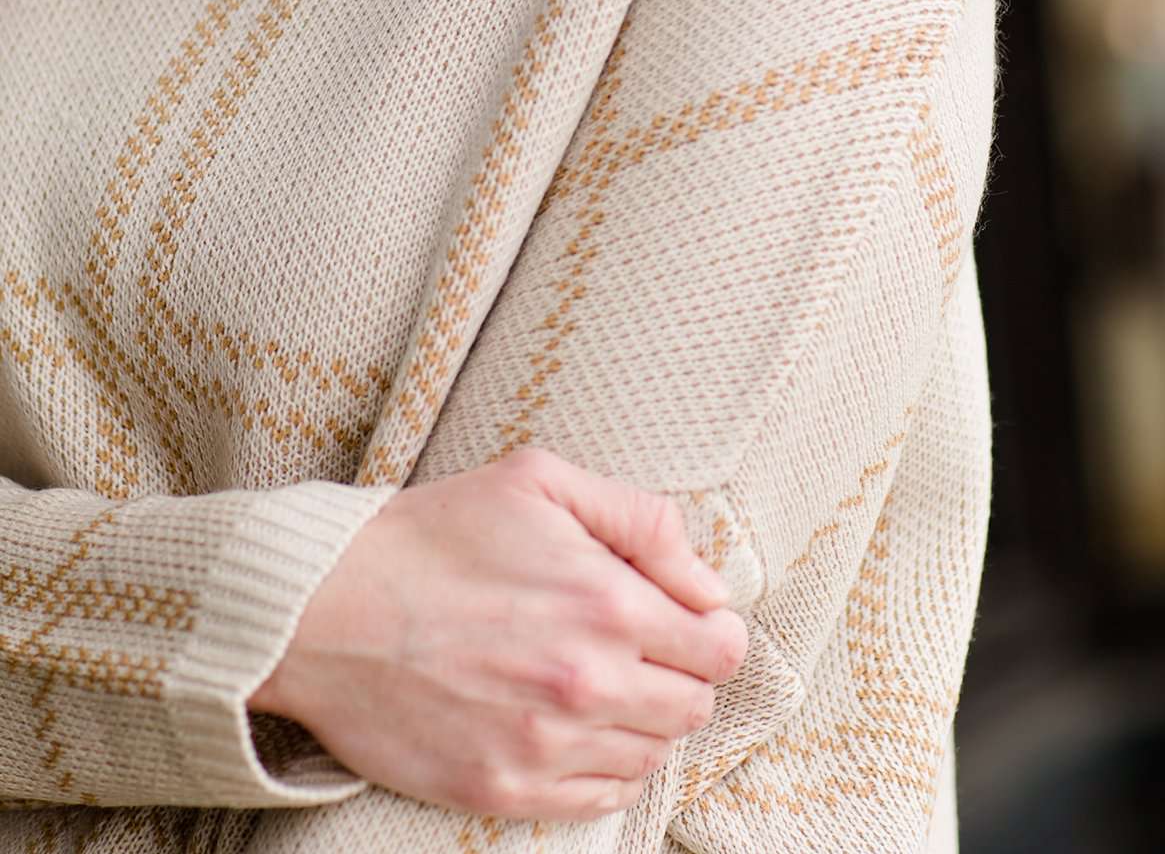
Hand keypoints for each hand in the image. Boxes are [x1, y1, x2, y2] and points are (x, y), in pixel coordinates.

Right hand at [250, 447, 748, 822]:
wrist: (326, 610)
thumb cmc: (434, 534)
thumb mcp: (540, 482)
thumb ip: (640, 520)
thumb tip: (707, 584)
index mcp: (607, 605)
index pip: (720, 648)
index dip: (715, 630)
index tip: (692, 620)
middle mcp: (587, 686)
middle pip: (693, 708)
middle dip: (683, 675)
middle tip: (644, 648)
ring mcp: (544, 749)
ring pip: (650, 756)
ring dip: (643, 722)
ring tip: (600, 682)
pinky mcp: (502, 791)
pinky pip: (599, 801)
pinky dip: (604, 768)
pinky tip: (575, 727)